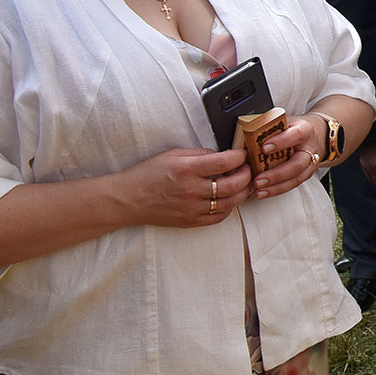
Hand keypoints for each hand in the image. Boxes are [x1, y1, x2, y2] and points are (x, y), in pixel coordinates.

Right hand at [120, 147, 251, 227]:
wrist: (127, 200)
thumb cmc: (148, 174)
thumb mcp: (173, 154)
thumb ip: (200, 154)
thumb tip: (223, 155)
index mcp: (186, 169)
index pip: (224, 162)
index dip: (240, 156)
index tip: (243, 153)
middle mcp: (190, 190)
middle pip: (233, 184)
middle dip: (247, 174)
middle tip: (248, 168)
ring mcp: (191, 208)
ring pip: (230, 202)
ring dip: (243, 192)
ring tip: (244, 183)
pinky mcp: (190, 221)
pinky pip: (219, 217)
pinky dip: (230, 207)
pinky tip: (230, 199)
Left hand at [250, 114, 327, 201]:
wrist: (309, 135)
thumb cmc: (290, 128)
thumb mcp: (280, 122)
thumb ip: (266, 129)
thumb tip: (243, 138)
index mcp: (304, 129)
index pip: (297, 135)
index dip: (282, 142)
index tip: (264, 148)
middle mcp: (310, 148)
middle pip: (298, 163)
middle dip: (277, 173)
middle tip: (258, 178)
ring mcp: (310, 163)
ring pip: (296, 178)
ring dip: (275, 186)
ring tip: (257, 189)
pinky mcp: (305, 175)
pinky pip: (292, 185)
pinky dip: (276, 190)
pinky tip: (262, 192)